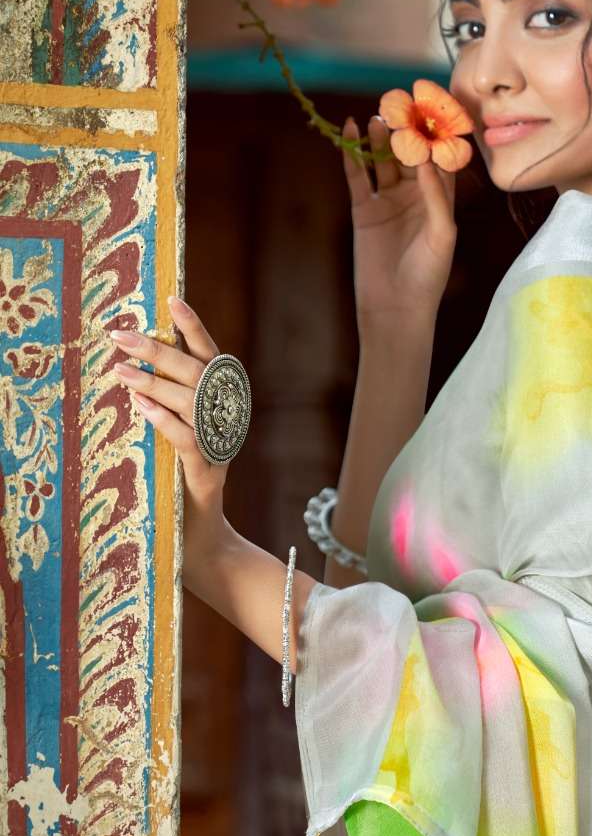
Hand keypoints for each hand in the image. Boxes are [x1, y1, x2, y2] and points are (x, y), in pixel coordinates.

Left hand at [111, 298, 227, 542]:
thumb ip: (172, 398)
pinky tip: (141, 406)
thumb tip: (138, 356)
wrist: (199, 535)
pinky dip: (164, 421)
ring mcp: (218, 446)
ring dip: (154, 383)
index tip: (171, 300)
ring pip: (190, 404)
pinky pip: (186, 441)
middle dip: (159, 351)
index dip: (194, 328)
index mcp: (224, 403)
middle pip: (197, 375)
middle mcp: (227, 419)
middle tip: (122, 335)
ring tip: (120, 370)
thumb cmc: (182, 475)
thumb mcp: (180, 430)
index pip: (211, 357)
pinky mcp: (205, 474)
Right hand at [342, 115, 457, 349]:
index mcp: (439, 200)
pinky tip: (349, 130)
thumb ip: (436, 196)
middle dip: (405, 130)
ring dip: (379, 139)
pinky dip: (352, 154)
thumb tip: (427, 159)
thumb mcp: (442, 235)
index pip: (439, 159)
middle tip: (400, 103)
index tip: (433, 107)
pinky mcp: (363, 210)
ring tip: (377, 116)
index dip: (436, 135)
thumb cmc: (428, 276)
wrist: (396, 308)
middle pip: (408, 154)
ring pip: (382, 161)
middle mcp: (414, 196)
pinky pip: (357, 176)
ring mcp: (387, 201)